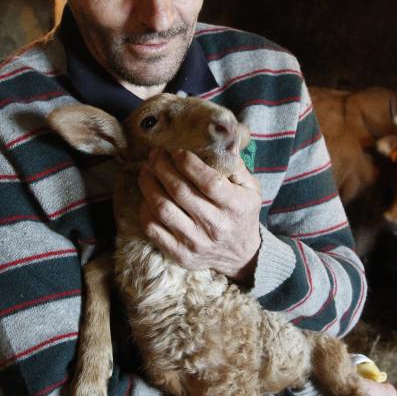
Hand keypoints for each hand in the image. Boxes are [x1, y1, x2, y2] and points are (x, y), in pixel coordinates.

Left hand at [138, 148, 261, 282]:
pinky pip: (153, 229)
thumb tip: (222, 139)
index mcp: (235, 206)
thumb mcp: (251, 189)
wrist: (241, 256)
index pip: (208, 182)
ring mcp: (195, 242)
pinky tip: (147, 196)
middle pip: (180, 192)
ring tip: (146, 171)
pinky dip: (145, 209)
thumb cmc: (242, 215)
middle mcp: (215, 226)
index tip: (177, 152)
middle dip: (162, 168)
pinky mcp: (180, 254)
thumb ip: (236, 165)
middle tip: (155, 155)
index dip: (188, 164)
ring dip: (149, 185)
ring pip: (163, 209)